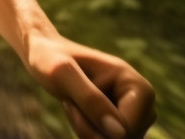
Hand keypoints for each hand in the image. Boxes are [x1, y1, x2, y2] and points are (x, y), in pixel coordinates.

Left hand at [25, 32, 155, 138]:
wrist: (44, 54)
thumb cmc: (50, 57)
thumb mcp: (62, 73)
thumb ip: (90, 99)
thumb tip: (120, 134)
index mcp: (135, 84)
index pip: (129, 127)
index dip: (98, 126)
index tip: (72, 103)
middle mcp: (139, 100)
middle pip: (125, 138)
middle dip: (92, 130)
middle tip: (70, 105)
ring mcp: (132, 112)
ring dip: (88, 133)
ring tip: (72, 107)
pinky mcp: (119, 121)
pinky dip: (88, 135)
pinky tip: (76, 114)